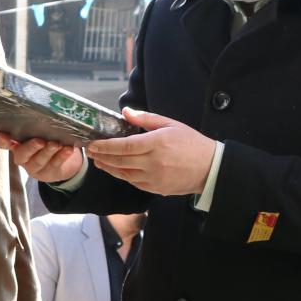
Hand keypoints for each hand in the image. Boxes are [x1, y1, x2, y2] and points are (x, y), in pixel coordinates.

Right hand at [0, 131, 84, 184]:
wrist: (63, 160)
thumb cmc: (48, 139)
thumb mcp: (41, 130)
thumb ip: (39, 123)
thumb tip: (47, 109)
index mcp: (17, 143)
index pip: (4, 143)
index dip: (2, 140)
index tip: (4, 134)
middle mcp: (23, 156)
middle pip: (22, 154)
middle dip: (31, 147)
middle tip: (40, 141)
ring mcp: (34, 166)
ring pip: (39, 160)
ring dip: (48, 152)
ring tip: (57, 144)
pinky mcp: (48, 172)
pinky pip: (54, 164)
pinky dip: (62, 156)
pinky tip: (68, 149)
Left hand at [83, 108, 216, 195]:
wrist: (210, 168)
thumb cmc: (191, 143)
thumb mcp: (170, 124)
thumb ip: (146, 119)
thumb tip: (125, 112)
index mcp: (157, 143)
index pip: (125, 145)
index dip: (105, 146)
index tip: (93, 144)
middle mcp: (153, 162)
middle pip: (120, 160)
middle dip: (102, 156)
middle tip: (90, 151)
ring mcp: (154, 178)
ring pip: (124, 174)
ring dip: (109, 167)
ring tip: (99, 161)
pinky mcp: (156, 188)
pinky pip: (134, 182)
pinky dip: (122, 175)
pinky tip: (116, 169)